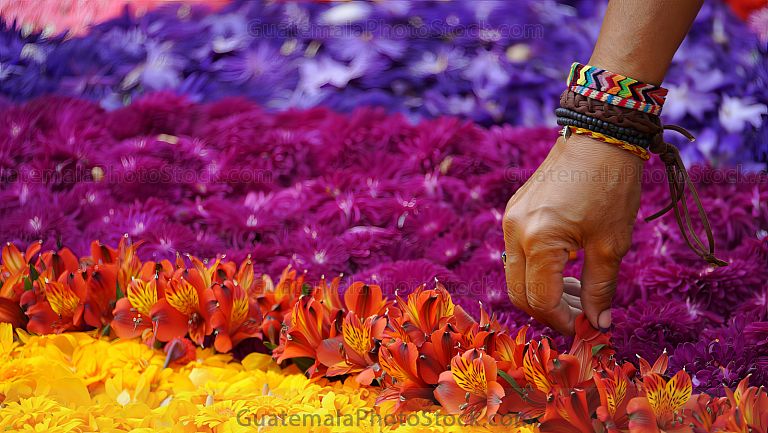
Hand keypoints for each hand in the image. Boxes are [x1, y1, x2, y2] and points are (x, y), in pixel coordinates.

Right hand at [502, 134, 642, 333]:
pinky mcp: (514, 211)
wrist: (600, 135)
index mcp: (539, 241)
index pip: (541, 300)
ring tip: (579, 291)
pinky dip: (537, 269)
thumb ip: (600, 288)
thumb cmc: (611, 186)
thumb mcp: (612, 244)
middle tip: (581, 316)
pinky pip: (516, 253)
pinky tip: (566, 267)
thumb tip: (600, 324)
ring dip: (541, 291)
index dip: (564, 322)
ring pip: (515, 274)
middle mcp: (515, 231)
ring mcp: (510, 220)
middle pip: (518, 293)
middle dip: (548, 311)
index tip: (588, 329)